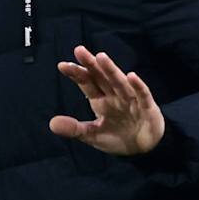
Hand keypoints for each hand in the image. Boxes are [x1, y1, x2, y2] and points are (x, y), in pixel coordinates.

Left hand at [50, 45, 164, 155]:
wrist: (143, 149)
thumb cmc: (118, 136)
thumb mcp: (93, 135)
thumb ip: (74, 129)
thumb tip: (51, 124)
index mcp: (100, 101)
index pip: (87, 83)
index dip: (76, 74)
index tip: (62, 65)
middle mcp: (114, 96)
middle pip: (101, 77)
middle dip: (91, 64)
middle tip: (79, 50)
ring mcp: (130, 100)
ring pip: (119, 82)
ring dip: (111, 70)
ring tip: (101, 57)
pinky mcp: (147, 108)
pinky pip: (142, 95)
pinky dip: (138, 86)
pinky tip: (132, 76)